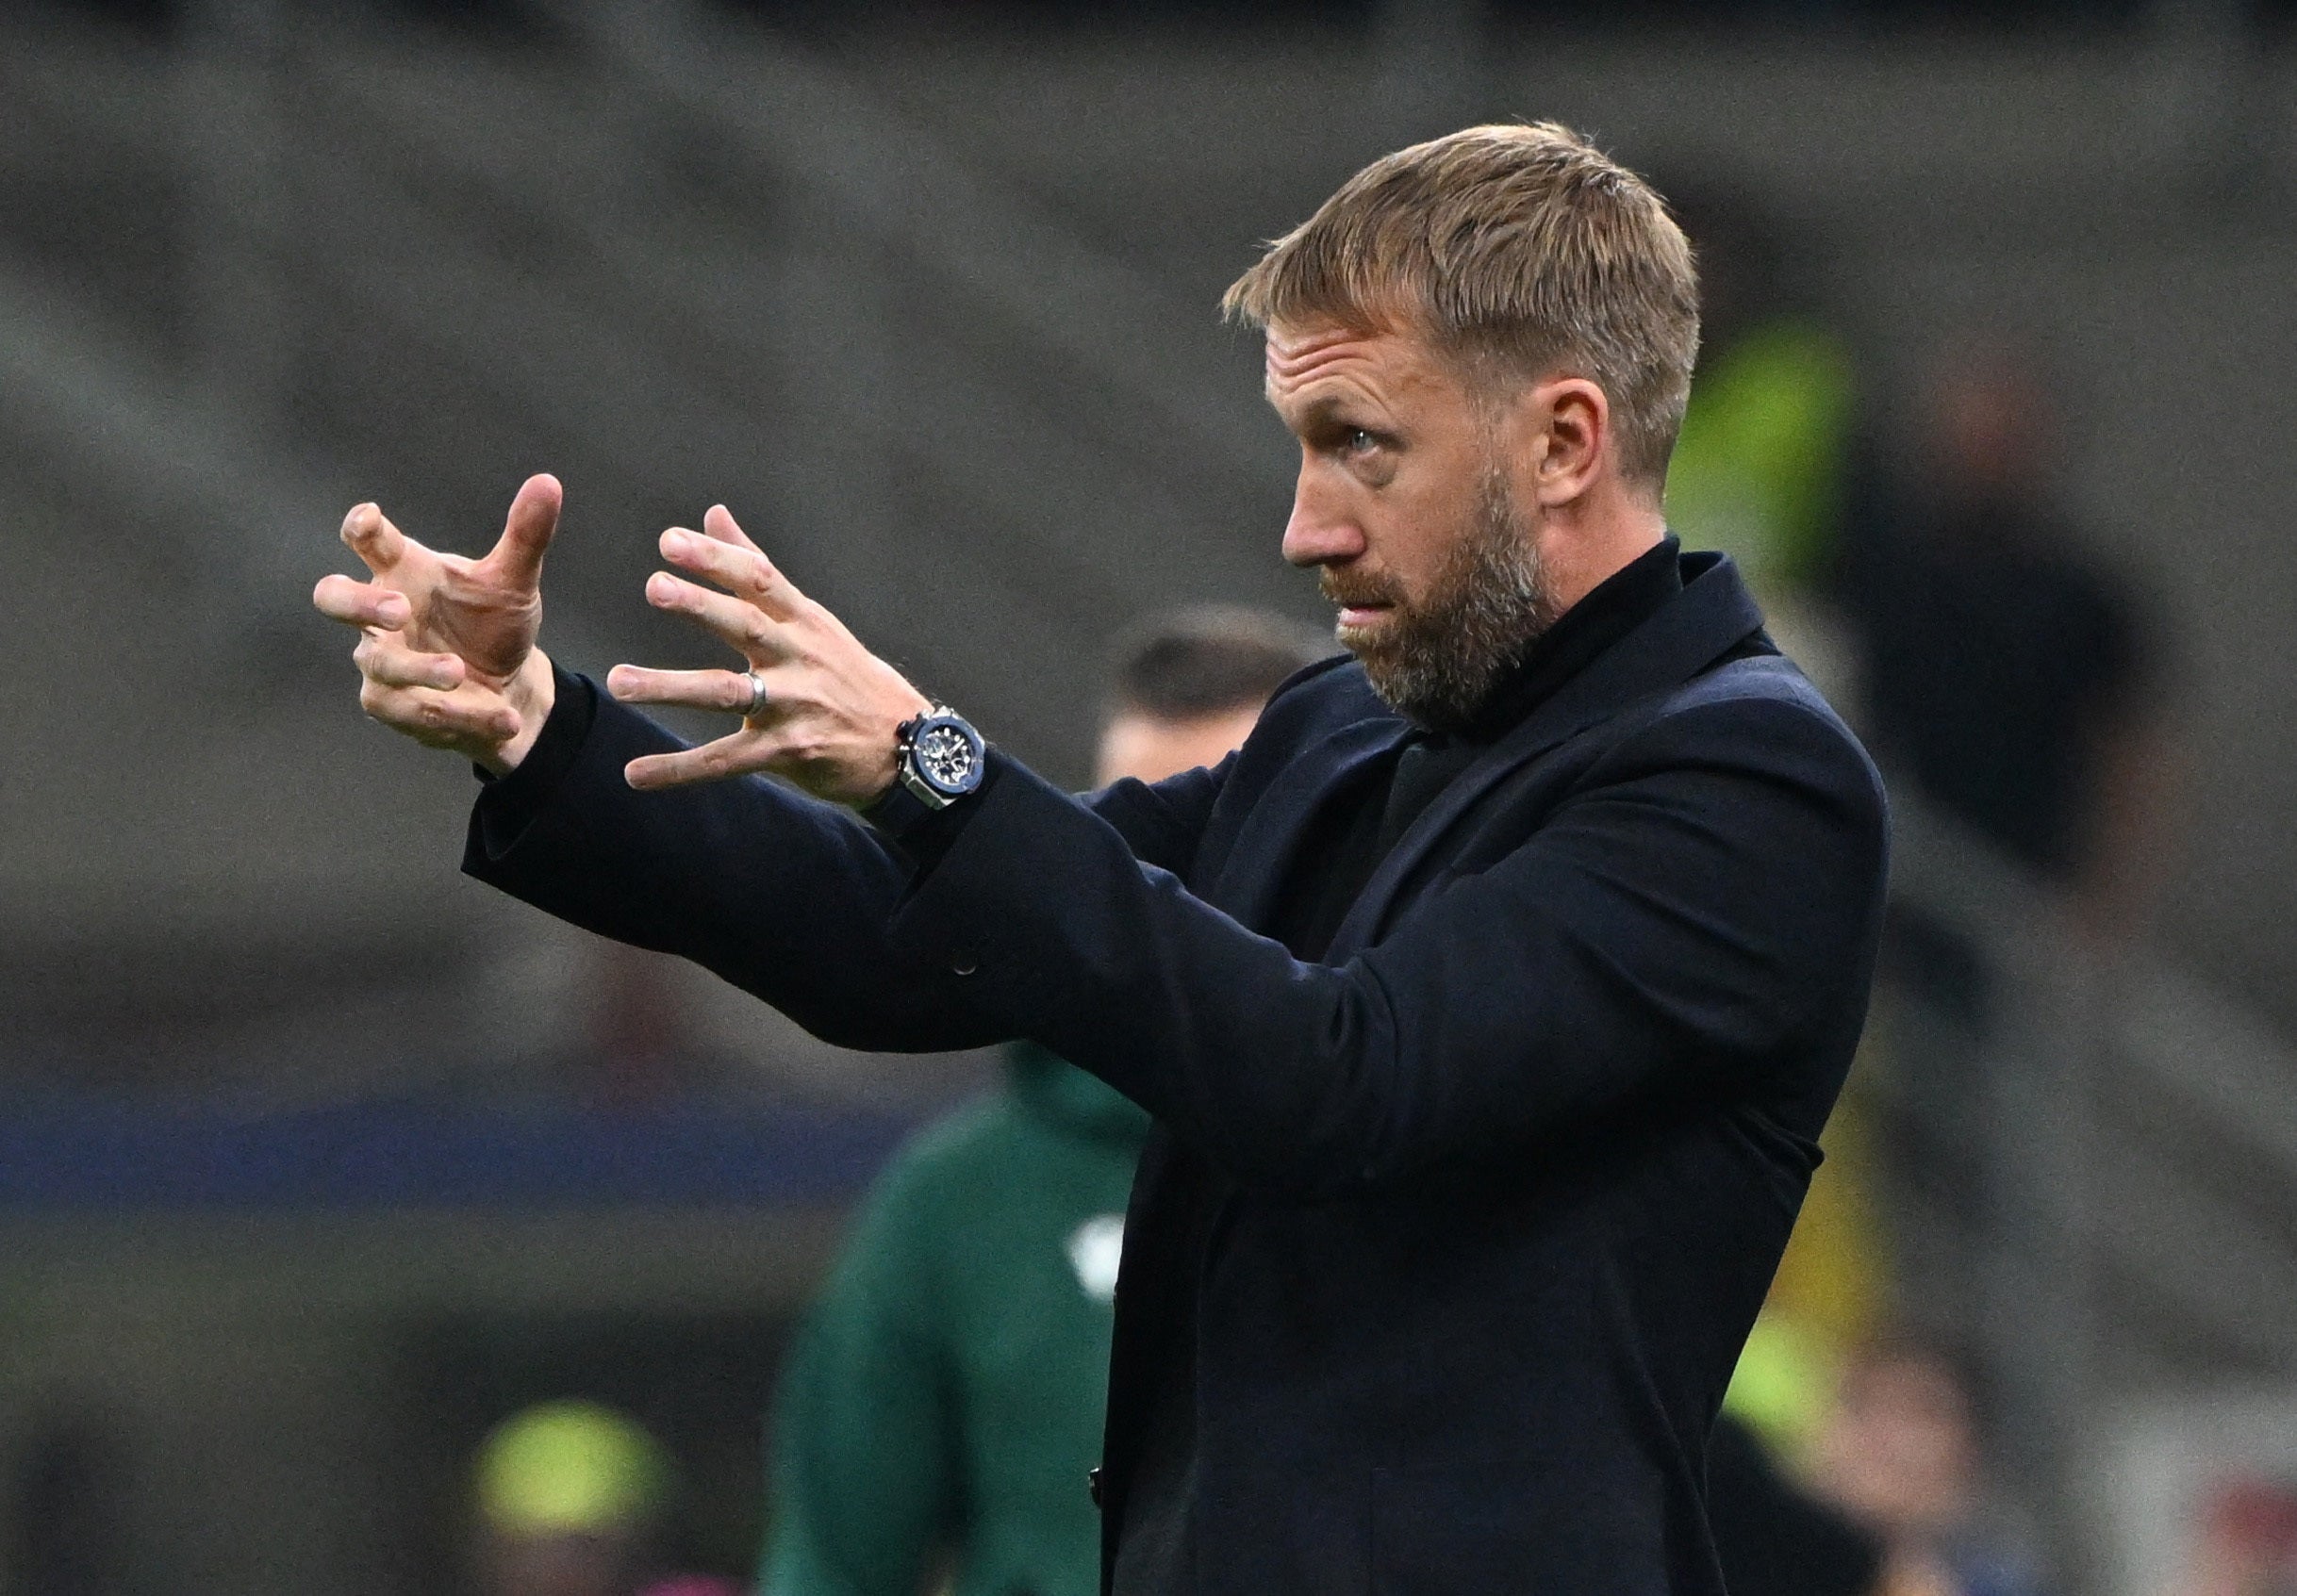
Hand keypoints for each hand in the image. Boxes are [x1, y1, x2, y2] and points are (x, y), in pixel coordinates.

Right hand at [312, 474, 561, 773]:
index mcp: (403, 569)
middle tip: (398, 611)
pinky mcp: (393, 705)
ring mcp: (380, 660)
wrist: (508, 685)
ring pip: (380, 666)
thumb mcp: (514, 580)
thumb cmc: (494, 622)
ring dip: (420, 670)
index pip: (369, 541)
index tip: (368, 519)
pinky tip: (504, 718)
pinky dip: (461, 716)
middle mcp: (382, 614)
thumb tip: (549, 482)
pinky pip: (414, 713)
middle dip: (358, 604)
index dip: (361, 528)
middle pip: (333, 598)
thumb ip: (526, 536)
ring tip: (461, 671)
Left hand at [605, 506, 931, 803]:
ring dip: (671, 687)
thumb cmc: (849, 677)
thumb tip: (715, 513)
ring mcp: (795, 705)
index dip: (717, 559)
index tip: (671, 541)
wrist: (907, 748)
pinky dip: (680, 769)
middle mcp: (800, 657)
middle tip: (655, 586)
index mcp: (803, 621)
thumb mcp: (813, 619)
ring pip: (727, 692)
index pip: (760, 580)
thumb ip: (757, 567)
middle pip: (747, 625)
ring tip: (619, 683)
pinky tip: (636, 775)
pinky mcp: (789, 751)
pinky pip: (726, 761)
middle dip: (701, 606)